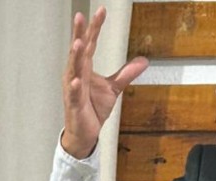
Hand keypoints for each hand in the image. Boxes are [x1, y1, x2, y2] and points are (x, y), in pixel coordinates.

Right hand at [62, 6, 147, 159]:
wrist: (84, 133)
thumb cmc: (92, 109)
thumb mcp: (113, 88)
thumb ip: (125, 74)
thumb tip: (143, 61)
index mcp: (85, 68)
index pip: (91, 44)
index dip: (95, 28)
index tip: (101, 11)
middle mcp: (76, 75)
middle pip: (79, 51)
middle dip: (80, 34)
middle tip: (81, 17)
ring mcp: (73, 89)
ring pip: (73, 69)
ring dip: (75, 56)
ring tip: (78, 43)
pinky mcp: (74, 105)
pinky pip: (73, 95)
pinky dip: (73, 87)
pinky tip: (75, 80)